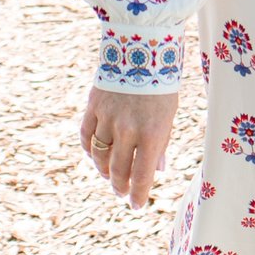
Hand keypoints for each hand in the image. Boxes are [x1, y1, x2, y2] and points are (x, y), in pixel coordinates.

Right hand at [82, 84, 178, 205]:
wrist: (141, 49)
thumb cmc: (162, 84)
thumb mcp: (169, 114)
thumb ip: (161, 143)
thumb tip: (157, 170)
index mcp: (152, 133)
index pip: (142, 176)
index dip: (138, 195)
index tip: (137, 205)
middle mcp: (128, 129)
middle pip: (118, 170)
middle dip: (120, 186)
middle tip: (121, 192)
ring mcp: (108, 118)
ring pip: (100, 157)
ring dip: (104, 171)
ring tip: (109, 176)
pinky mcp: (93, 107)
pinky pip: (86, 136)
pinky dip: (90, 150)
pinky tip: (96, 156)